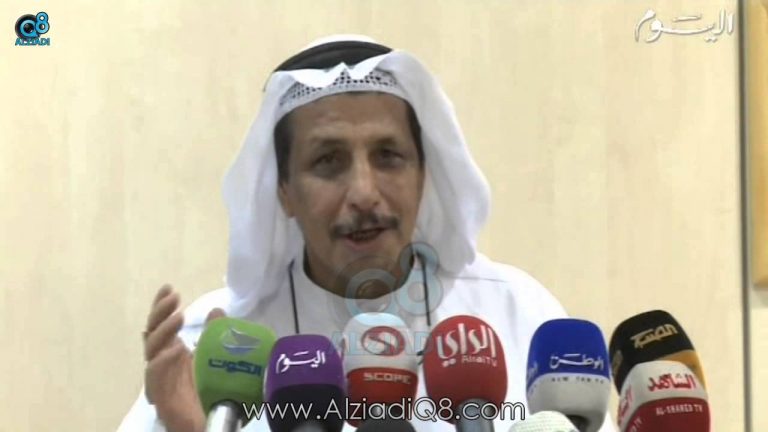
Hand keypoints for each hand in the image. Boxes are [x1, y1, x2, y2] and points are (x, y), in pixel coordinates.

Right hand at [143, 284, 224, 431]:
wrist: (212, 421)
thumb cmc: (210, 390)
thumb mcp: (216, 356)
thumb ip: (215, 334)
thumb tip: (217, 311)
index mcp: (172, 351)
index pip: (161, 324)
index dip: (161, 306)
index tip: (168, 287)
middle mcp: (162, 362)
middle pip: (152, 333)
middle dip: (160, 313)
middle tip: (174, 298)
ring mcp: (159, 378)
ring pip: (151, 351)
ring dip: (164, 331)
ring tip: (179, 316)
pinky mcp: (160, 395)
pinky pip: (155, 376)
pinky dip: (164, 360)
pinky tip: (177, 349)